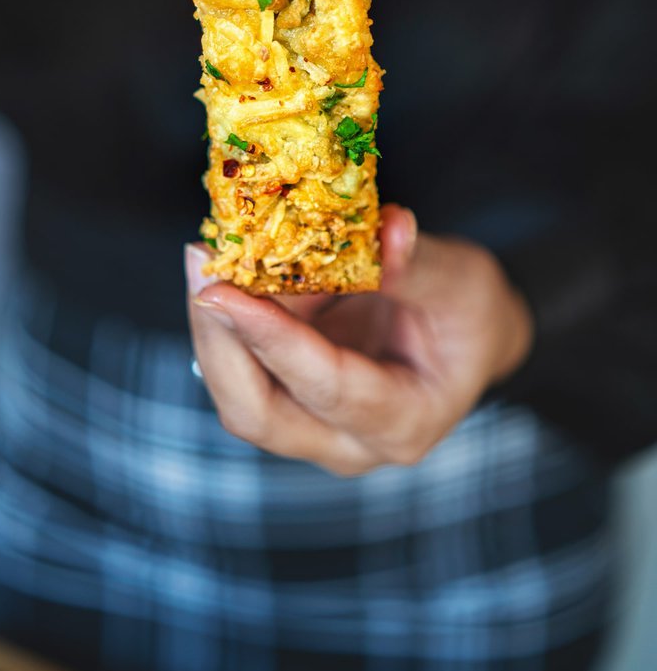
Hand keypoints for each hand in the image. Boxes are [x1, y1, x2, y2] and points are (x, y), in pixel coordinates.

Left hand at [186, 205, 532, 474]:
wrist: (463, 335)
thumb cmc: (469, 313)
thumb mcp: (463, 281)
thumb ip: (420, 264)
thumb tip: (388, 229)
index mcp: (404, 422)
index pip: (326, 387)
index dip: (273, 339)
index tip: (224, 289)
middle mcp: (348, 441)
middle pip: (258, 412)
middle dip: (219, 338)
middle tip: (200, 260)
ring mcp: (310, 424)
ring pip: (237, 393)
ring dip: (212, 324)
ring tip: (204, 251)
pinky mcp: (284, 394)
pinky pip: (239, 364)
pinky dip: (223, 316)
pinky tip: (220, 260)